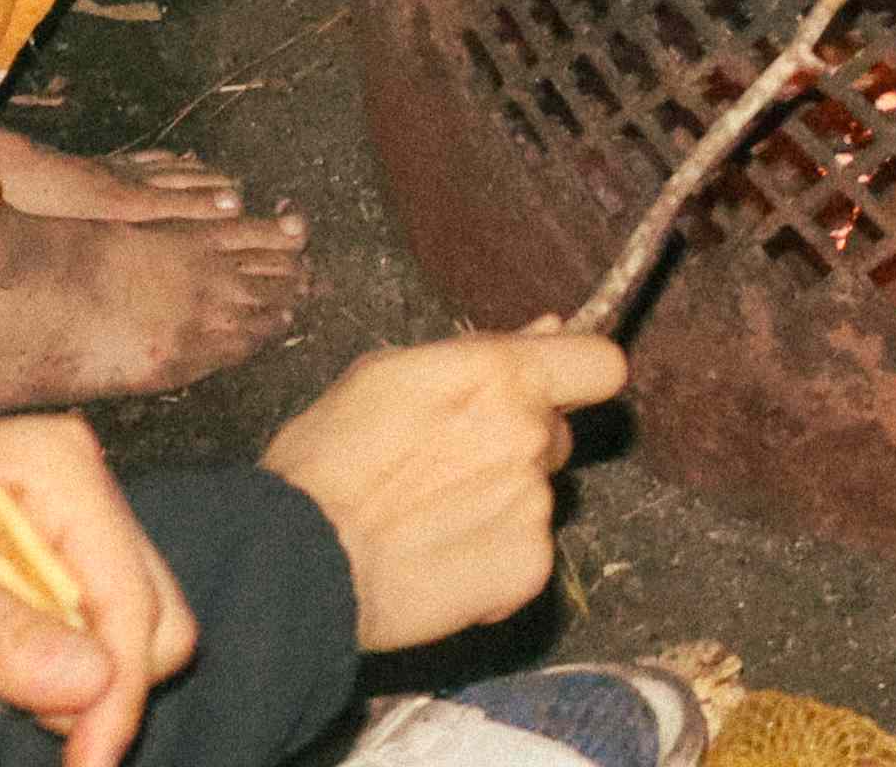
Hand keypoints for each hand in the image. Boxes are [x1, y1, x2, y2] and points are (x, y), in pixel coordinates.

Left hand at [0, 394, 194, 766]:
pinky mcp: (40, 562)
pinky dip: (5, 666)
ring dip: (29, 673)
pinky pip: (59, 646)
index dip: (119, 688)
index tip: (87, 765)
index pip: (133, 599)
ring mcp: (65, 527)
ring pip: (103, 641)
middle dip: (82, 680)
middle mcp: (83, 492)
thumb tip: (96, 686)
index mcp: (65, 470)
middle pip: (146, 619)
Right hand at [259, 331, 623, 649]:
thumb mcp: (385, 374)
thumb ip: (480, 351)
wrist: (294, 560)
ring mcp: (534, 504)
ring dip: (501, 502)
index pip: (600, 364)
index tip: (556, 391)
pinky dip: (495, 559)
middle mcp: (529, 435)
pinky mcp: (528, 568)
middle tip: (449, 467)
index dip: (578, 376)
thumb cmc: (325, 462)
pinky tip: (439, 559)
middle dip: (519, 445)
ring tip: (430, 519)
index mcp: (500, 375)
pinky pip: (528, 553)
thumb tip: (546, 327)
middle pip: (557, 433)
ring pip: (537, 494)